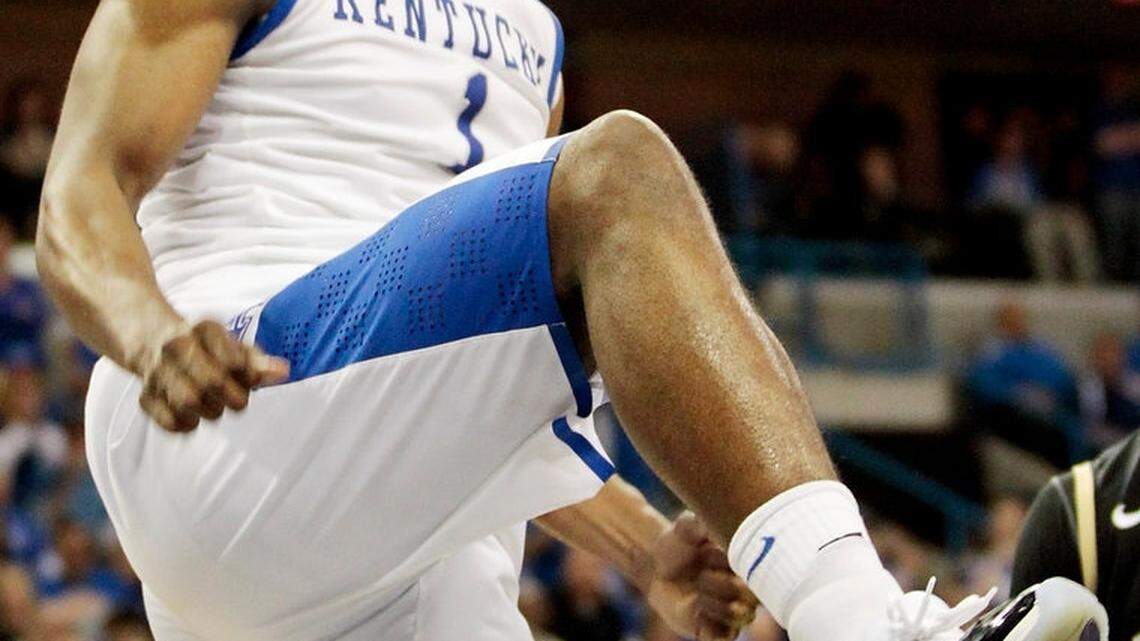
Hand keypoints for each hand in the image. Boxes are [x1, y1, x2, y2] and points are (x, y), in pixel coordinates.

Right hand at [136, 320, 288, 431]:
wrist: (153, 340)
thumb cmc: (207, 349)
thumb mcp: (234, 347)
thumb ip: (258, 361)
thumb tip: (283, 372)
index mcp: (206, 329)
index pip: (235, 362)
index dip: (247, 378)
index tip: (246, 379)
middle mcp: (177, 346)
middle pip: (212, 382)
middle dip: (233, 398)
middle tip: (236, 400)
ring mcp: (157, 370)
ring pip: (188, 402)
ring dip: (210, 412)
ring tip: (213, 405)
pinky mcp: (145, 395)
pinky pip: (170, 421)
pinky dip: (187, 424)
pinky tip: (193, 415)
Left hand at [646, 512, 757, 640]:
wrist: (658, 568)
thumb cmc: (678, 545)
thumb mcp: (683, 529)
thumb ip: (694, 524)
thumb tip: (702, 525)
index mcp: (744, 564)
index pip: (757, 571)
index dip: (733, 565)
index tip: (708, 555)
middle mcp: (744, 589)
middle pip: (752, 596)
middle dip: (724, 586)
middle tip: (702, 577)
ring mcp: (732, 611)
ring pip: (741, 617)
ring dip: (716, 605)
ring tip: (697, 595)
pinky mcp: (715, 630)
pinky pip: (723, 638)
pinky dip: (710, 626)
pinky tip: (695, 611)